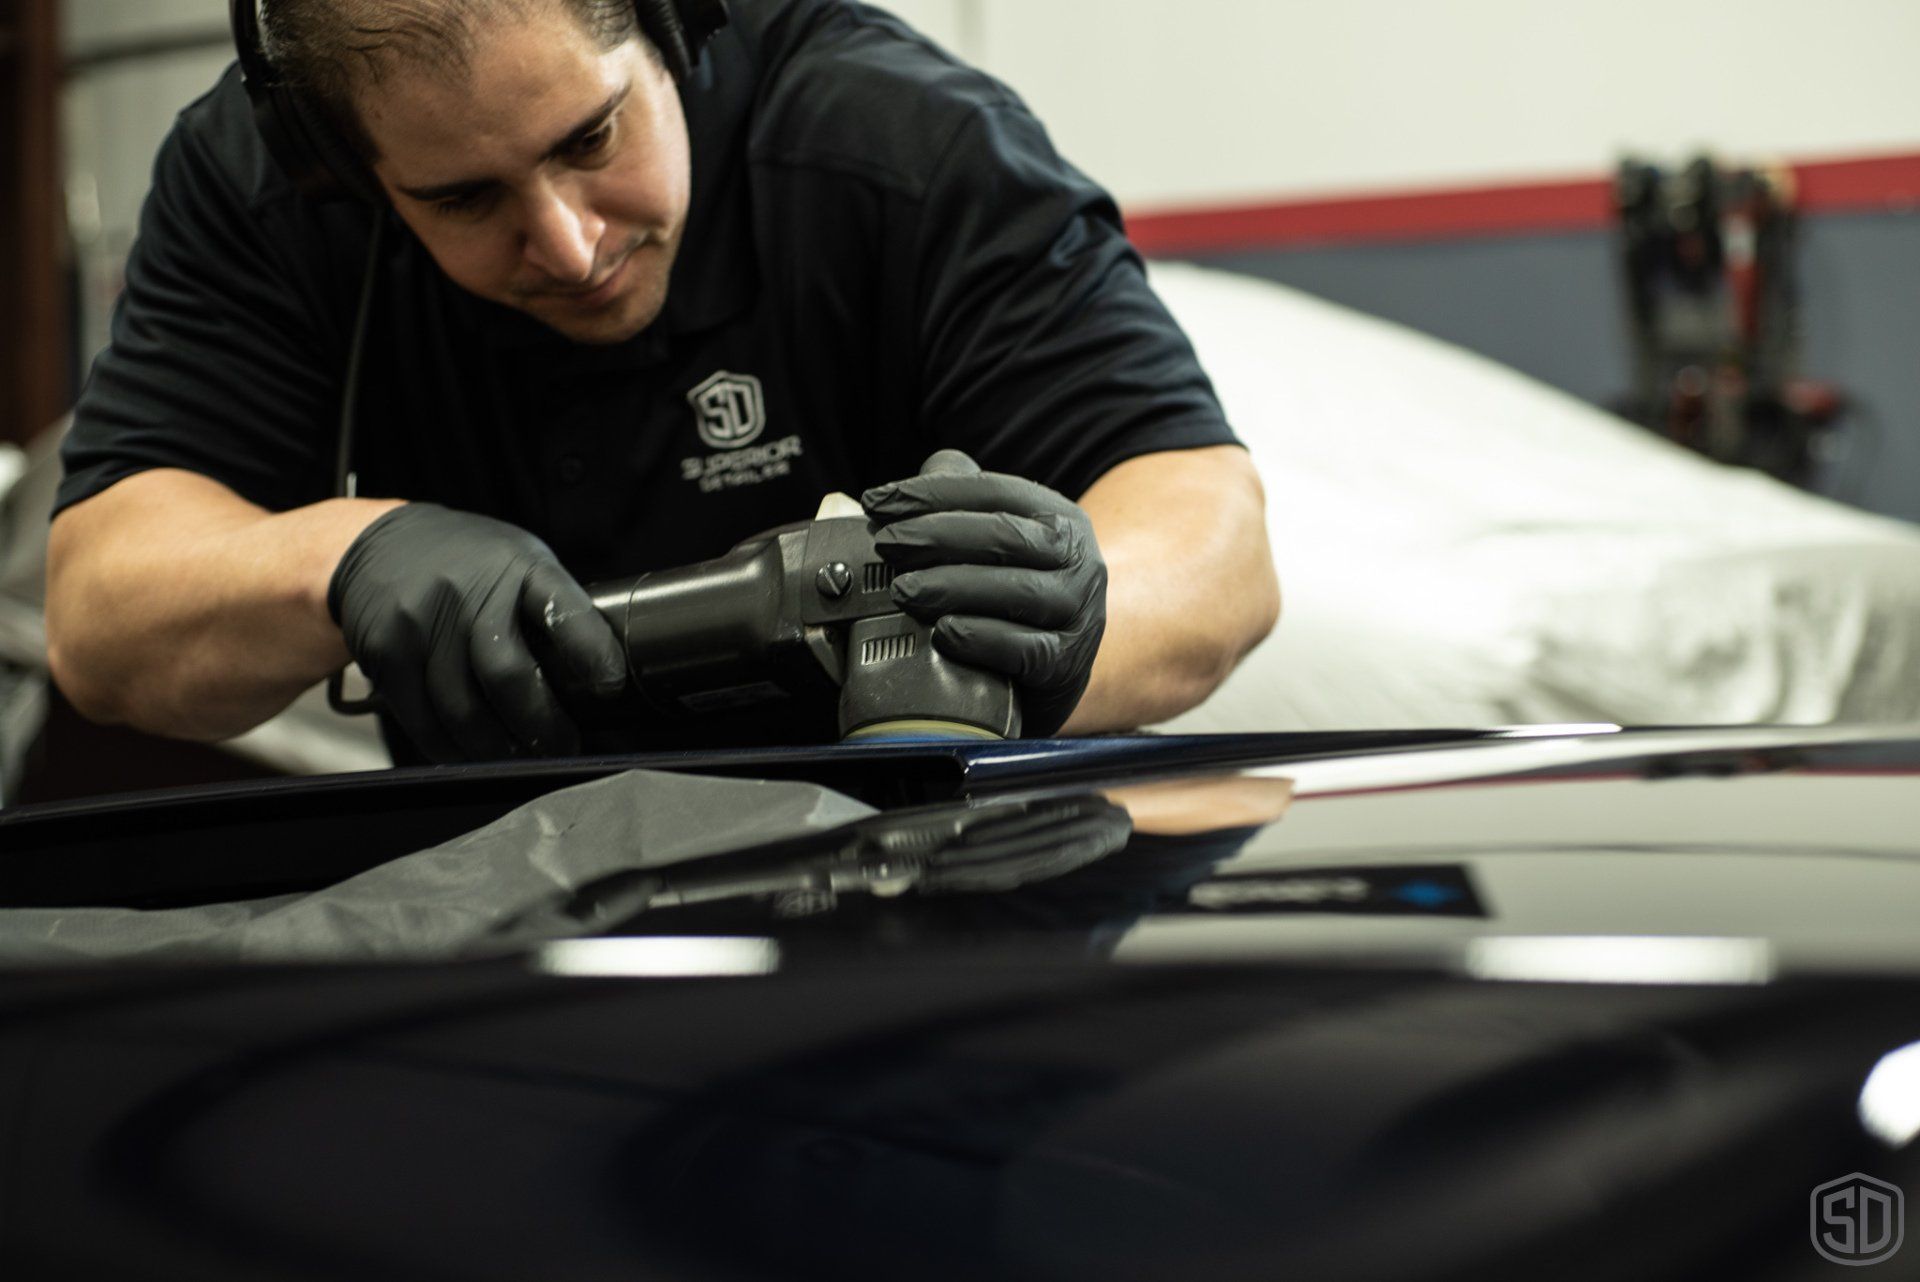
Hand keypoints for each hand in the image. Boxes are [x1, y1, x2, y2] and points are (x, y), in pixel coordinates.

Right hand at [328, 504, 627, 761]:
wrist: (373, 541)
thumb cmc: (468, 562)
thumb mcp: (517, 559)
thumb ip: (550, 607)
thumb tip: (595, 676)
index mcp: (518, 566)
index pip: (562, 609)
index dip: (592, 651)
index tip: (611, 688)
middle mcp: (468, 591)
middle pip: (508, 675)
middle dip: (542, 724)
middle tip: (564, 748)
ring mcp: (422, 621)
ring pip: (463, 709)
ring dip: (498, 749)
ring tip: (520, 760)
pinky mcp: (387, 652)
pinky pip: (423, 719)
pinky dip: (451, 748)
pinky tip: (471, 755)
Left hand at [862, 451, 1106, 736]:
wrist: (1053, 676)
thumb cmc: (1015, 602)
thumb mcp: (1000, 549)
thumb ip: (959, 509)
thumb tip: (898, 493)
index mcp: (1061, 520)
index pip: (994, 492)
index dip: (932, 493)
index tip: (877, 502)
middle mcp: (1079, 562)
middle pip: (1005, 537)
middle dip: (936, 535)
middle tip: (886, 544)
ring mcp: (1078, 615)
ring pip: (1016, 592)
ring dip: (950, 586)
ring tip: (902, 590)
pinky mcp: (1066, 664)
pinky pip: (1022, 648)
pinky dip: (979, 637)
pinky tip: (941, 632)